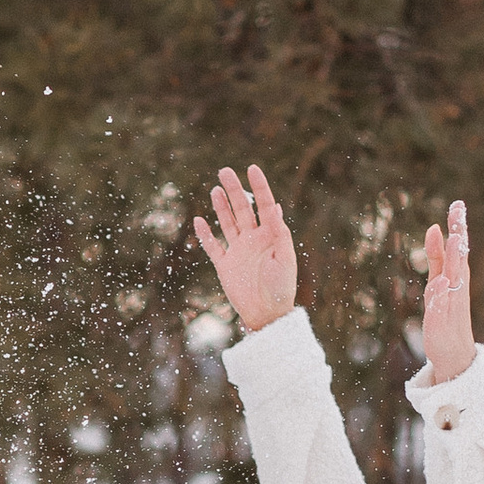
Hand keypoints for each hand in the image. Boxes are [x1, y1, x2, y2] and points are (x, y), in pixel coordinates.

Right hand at [191, 163, 298, 334]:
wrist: (267, 315)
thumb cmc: (281, 288)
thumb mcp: (284, 258)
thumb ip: (279, 233)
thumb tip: (275, 207)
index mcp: (271, 236)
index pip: (264, 205)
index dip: (259, 187)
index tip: (252, 169)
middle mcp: (253, 240)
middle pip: (242, 209)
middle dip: (234, 190)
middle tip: (225, 171)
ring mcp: (238, 251)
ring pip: (227, 223)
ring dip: (221, 206)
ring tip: (216, 188)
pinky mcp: (225, 266)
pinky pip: (213, 246)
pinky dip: (205, 234)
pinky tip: (199, 219)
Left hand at [420, 200, 473, 384]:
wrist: (454, 353)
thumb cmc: (446, 312)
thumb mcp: (438, 279)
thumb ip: (436, 255)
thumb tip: (433, 228)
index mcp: (456, 275)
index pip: (458, 246)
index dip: (458, 225)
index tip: (458, 203)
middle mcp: (457, 286)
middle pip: (459, 257)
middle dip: (459, 235)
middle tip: (459, 213)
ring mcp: (450, 304)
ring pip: (453, 279)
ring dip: (455, 260)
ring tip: (455, 240)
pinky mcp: (441, 322)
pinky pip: (441, 306)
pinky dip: (440, 295)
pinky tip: (439, 283)